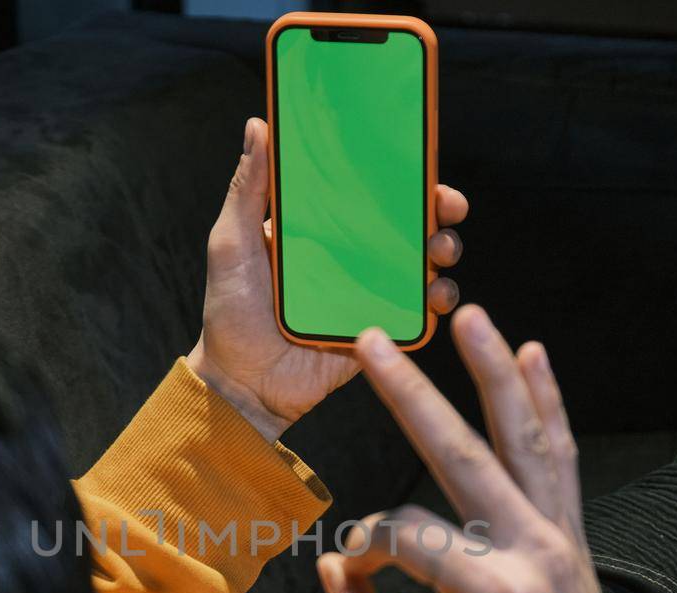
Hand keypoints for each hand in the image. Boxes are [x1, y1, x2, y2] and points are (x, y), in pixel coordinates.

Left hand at [187, 117, 468, 440]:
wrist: (241, 383)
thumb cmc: (229, 311)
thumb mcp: (232, 242)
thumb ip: (247, 188)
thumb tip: (259, 125)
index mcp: (320, 227)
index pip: (368, 190)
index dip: (400, 173)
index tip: (421, 160)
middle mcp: (350, 255)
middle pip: (407, 222)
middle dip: (437, 209)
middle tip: (447, 207)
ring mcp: (368, 292)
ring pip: (422, 263)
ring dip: (443, 251)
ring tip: (440, 253)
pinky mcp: (379, 329)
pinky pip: (419, 313)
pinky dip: (437, 301)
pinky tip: (435, 296)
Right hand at [318, 307, 676, 592]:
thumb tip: (336, 570)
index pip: (405, 538)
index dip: (364, 552)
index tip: (351, 581)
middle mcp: (535, 551)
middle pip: (462, 455)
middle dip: (411, 395)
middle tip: (371, 340)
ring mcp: (562, 538)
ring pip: (525, 439)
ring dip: (496, 374)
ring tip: (471, 317)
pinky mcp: (574, 536)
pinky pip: (559, 459)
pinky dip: (547, 406)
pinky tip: (532, 355)